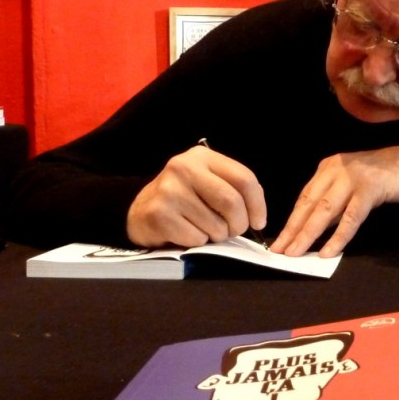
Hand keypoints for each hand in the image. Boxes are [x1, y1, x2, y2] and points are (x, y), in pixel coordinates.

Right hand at [126, 146, 265, 247]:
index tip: (259, 222)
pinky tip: (187, 233)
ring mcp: (169, 191)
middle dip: (239, 224)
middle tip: (234, 230)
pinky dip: (199, 242)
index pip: (244, 178)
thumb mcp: (206, 182)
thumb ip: (232, 188)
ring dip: (217, 235)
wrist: (139, 211)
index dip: (258, 204)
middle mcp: (183, 168)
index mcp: (201, 157)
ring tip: (204, 229)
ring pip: (216, 225)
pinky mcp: (159, 215)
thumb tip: (257, 215)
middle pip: (232, 203)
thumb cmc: (183, 199)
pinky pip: (197, 238)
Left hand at [270, 146, 398, 257]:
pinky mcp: (369, 188)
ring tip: (296, 253)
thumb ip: (333, 204)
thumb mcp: (350, 188)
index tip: (280, 241)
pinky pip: (350, 218)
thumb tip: (311, 230)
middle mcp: (336, 169)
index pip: (303, 198)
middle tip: (280, 251)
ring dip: (308, 234)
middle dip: (293, 230)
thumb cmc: (381, 178)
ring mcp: (352, 177)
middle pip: (309, 204)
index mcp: (328, 168)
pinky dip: (337, 237)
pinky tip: (328, 251)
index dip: (291, 221)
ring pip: (324, 211)